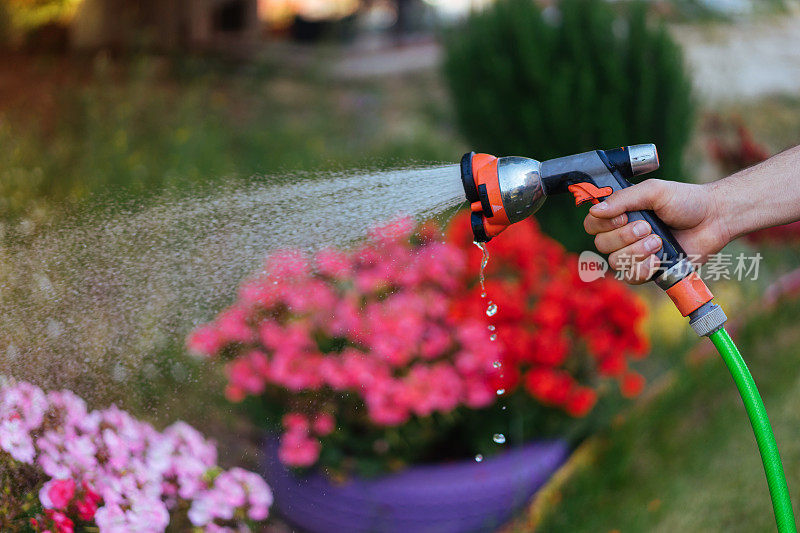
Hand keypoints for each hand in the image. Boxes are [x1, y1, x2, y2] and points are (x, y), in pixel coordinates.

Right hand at [583, 179, 730, 283]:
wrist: (714, 220)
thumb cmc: (685, 201)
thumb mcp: (653, 191)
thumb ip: (624, 199)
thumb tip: (595, 210)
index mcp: (621, 213)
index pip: (592, 224)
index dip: (602, 224)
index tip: (623, 217)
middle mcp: (624, 234)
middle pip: (601, 244)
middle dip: (625, 237)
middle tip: (649, 228)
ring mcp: (635, 253)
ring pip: (615, 262)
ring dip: (636, 252)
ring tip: (658, 242)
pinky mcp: (649, 270)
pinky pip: (631, 277)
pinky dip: (642, 269)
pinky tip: (657, 260)